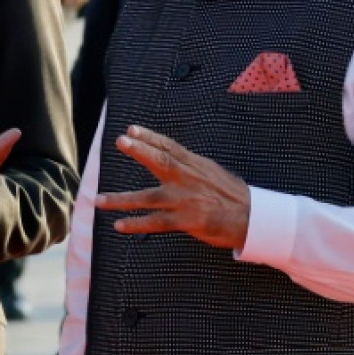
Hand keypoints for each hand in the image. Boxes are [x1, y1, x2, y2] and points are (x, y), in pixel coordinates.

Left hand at [94, 125, 250, 248]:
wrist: (255, 219)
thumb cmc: (234, 197)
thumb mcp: (214, 173)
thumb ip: (191, 167)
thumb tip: (175, 159)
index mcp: (195, 165)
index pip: (169, 147)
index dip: (150, 137)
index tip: (131, 130)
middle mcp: (188, 179)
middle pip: (160, 161)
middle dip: (139, 150)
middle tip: (120, 141)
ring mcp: (185, 200)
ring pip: (148, 197)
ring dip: (121, 199)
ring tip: (98, 200)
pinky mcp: (186, 220)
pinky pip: (156, 222)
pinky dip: (136, 223)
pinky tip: (119, 225)